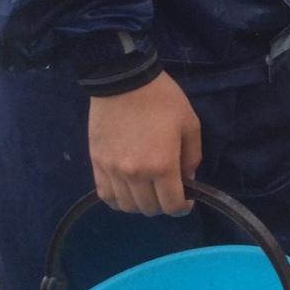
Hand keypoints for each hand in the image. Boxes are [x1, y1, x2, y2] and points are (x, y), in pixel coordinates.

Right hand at [88, 71, 202, 215]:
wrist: (123, 81)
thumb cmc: (162, 100)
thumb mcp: (190, 124)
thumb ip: (192, 156)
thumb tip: (188, 179)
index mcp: (162, 166)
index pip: (172, 205)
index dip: (183, 208)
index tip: (187, 201)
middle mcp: (135, 175)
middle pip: (149, 208)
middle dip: (163, 205)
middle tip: (169, 191)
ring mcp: (112, 171)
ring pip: (126, 206)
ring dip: (140, 204)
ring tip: (148, 191)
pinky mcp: (96, 164)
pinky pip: (105, 195)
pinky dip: (118, 199)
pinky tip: (127, 189)